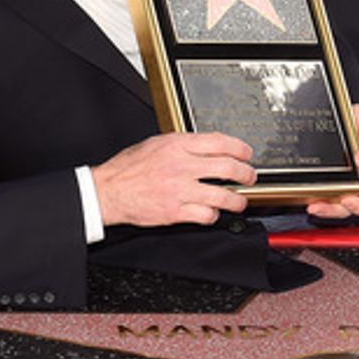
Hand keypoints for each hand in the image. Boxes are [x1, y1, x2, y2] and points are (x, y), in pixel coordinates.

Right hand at [91, 132, 255, 227]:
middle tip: (250, 177)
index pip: (220, 142)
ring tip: (240, 201)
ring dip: (236, 200)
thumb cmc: (128, 168)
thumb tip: (207, 146)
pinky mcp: (175, 211)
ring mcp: (179, 190)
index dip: (240, 148)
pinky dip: (213, 216)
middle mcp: (181, 166)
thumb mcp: (156, 143)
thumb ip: (183, 144)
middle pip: (228, 168)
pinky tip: (212, 214)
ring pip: (222, 196)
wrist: (108, 190)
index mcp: (177, 145)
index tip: (246, 154)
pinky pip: (205, 215)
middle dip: (246, 174)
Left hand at [306, 104, 358, 221]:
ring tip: (310, 203)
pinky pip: (320, 195)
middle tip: (319, 205)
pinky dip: (312, 197)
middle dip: (333, 211)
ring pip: (332, 206)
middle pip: (348, 210)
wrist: (349, 115)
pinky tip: (305, 192)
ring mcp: (342, 184)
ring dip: (322, 208)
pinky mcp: (326, 180)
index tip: (348, 199)